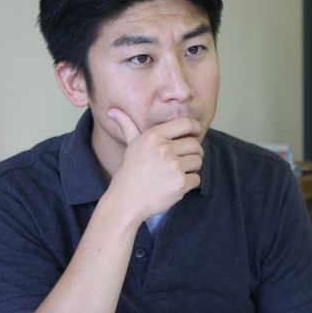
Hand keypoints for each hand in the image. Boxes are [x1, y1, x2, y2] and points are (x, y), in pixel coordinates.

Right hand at [106, 108, 202, 222]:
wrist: (125, 201)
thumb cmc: (129, 172)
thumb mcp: (130, 145)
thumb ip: (127, 126)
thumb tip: (112, 111)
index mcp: (153, 136)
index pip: (186, 123)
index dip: (195, 128)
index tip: (195, 134)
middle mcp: (163, 149)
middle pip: (196, 144)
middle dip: (193, 152)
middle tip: (183, 160)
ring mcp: (173, 166)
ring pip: (198, 161)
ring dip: (191, 168)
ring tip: (176, 173)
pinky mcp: (180, 183)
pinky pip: (197, 178)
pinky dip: (189, 183)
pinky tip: (174, 185)